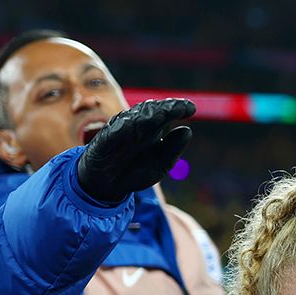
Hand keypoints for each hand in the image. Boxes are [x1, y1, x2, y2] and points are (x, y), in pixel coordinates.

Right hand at [76, 98, 194, 202]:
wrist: (108, 186)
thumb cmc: (135, 171)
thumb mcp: (160, 164)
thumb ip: (173, 149)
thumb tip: (188, 130)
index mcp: (152, 129)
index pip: (166, 114)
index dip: (177, 109)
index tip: (192, 108)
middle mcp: (136, 126)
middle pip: (151, 112)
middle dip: (165, 108)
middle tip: (179, 108)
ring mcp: (120, 131)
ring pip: (133, 118)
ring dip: (146, 115)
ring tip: (161, 113)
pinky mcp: (104, 141)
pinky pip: (112, 132)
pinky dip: (121, 127)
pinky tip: (131, 124)